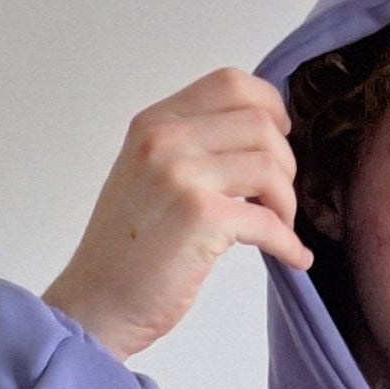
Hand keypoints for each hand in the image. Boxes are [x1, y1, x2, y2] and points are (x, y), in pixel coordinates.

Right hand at [41, 67, 312, 362]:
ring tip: (281, 227)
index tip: (281, 139)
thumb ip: (187, 151)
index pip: (230, 84)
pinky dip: (289, 243)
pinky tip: (294, 258)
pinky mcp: (201, 217)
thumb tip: (253, 143)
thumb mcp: (146, 178)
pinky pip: (269, 220)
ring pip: (270, 166)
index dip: (270, 108)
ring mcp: (182, 175)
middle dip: (285, 163)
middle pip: (260, 123)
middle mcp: (166, 140)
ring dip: (288, 202)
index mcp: (154, 124)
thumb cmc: (125, 253)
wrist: (95, 304)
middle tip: (279, 199)